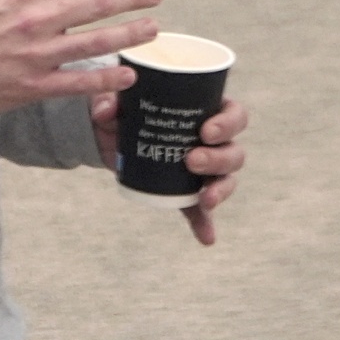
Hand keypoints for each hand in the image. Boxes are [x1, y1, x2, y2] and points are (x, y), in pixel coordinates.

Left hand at [91, 94, 249, 245]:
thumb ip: (109, 103)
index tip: (206, 131)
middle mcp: (213, 142)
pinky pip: (201, 209)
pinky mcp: (187, 191)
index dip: (228, 124)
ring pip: (226, 179)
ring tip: (204, 197)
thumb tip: (104, 112)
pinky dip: (204, 223)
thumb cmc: (126, 110)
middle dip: (219, 159)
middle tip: (192, 160)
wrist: (111, 136)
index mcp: (206, 112)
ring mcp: (204, 169)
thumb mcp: (117, 102)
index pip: (234, 115)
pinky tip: (205, 237)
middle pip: (234, 152)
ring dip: (220, 189)